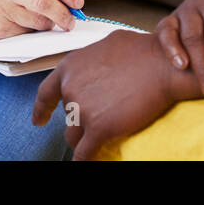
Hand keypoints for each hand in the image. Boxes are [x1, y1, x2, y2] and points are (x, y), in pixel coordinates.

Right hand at [0, 0, 84, 42]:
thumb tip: (69, 1)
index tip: (77, 1)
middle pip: (43, 0)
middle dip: (63, 13)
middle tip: (71, 21)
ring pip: (37, 19)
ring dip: (48, 24)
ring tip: (45, 23)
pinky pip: (26, 31)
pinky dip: (33, 31)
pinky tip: (25, 26)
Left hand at [32, 29, 193, 159]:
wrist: (164, 64)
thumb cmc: (144, 51)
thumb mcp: (108, 44)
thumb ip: (92, 60)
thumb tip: (94, 69)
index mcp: (70, 67)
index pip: (46, 93)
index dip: (41, 109)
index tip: (39, 119)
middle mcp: (71, 88)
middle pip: (67, 116)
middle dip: (81, 118)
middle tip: (100, 115)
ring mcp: (82, 110)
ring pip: (73, 136)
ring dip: (85, 138)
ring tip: (101, 135)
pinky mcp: (98, 129)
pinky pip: (84, 154)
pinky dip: (86, 160)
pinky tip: (92, 161)